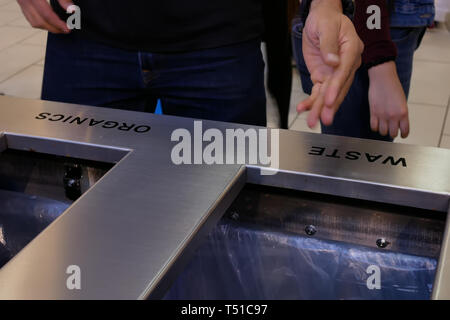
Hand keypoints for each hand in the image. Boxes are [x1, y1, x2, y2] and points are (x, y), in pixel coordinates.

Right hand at [17, 0, 72, 33]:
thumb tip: (72, 10)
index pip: (47, 15)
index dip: (58, 24)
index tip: (68, 29)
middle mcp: (24, 0)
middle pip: (39, 22)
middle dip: (54, 29)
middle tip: (66, 30)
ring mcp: (21, 2)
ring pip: (33, 22)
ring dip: (47, 27)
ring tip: (59, 27)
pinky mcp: (21, 2)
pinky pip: (30, 17)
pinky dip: (40, 22)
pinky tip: (50, 22)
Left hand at [298, 0, 363, 127]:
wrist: (321, 18)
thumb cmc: (326, 19)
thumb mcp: (326, 26)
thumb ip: (329, 44)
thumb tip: (333, 62)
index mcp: (352, 50)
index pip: (344, 71)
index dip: (337, 87)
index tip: (330, 100)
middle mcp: (346, 64)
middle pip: (339, 87)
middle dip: (331, 105)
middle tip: (325, 119)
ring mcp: (335, 73)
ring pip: (329, 93)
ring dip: (320, 108)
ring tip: (313, 121)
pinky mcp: (324, 76)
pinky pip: (319, 91)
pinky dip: (311, 101)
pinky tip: (304, 109)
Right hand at [368, 61, 408, 138]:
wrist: (383, 78)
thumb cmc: (394, 87)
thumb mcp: (402, 102)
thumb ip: (401, 113)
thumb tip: (398, 124)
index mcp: (403, 112)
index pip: (405, 130)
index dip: (403, 134)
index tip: (402, 134)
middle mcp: (393, 115)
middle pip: (392, 133)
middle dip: (392, 132)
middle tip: (391, 129)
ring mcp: (382, 115)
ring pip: (382, 132)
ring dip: (383, 130)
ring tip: (383, 126)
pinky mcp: (373, 112)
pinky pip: (373, 127)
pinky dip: (375, 127)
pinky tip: (377, 123)